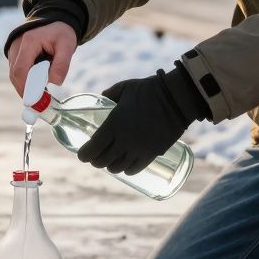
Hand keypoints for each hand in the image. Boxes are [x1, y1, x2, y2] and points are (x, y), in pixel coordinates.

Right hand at [8, 22, 76, 96]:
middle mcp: (17, 46)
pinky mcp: (15, 55)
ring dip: (25, 87)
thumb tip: (55, 83)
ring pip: (14, 75)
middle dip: (26, 91)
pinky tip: (37, 88)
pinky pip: (17, 72)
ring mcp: (14, 50)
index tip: (36, 101)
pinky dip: (25, 82)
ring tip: (41, 98)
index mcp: (29, 42)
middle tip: (40, 105)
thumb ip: (62, 64)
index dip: (26, 88)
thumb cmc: (61, 32)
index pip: (21, 70)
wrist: (54, 20)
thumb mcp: (67, 45)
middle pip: (15, 75)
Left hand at [77, 71, 194, 174]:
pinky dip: (127, 170)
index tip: (82, 155)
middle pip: (103, 161)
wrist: (176, 98)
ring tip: (109, 162)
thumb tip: (101, 97)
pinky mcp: (152, 154)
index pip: (93, 148)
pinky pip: (135, 169)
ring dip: (111, 166)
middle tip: (94, 158)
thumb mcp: (124, 88)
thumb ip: (109, 94)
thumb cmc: (148, 90)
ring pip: (118, 167)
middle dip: (96, 161)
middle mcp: (124, 141)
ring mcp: (138, 149)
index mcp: (113, 125)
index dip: (85, 155)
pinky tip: (125, 167)